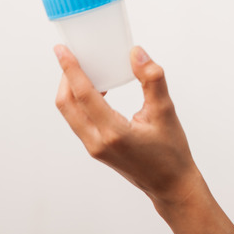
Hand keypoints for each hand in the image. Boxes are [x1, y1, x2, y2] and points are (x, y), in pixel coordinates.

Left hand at [54, 45, 233, 233]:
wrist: (170, 184)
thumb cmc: (171, 152)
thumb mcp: (166, 112)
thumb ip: (152, 79)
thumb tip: (137, 54)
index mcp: (113, 132)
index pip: (83, 94)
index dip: (71, 69)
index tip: (62, 50)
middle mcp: (98, 141)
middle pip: (67, 104)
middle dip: (66, 77)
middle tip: (72, 56)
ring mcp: (94, 147)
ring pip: (70, 113)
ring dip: (72, 90)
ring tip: (85, 71)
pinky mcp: (96, 149)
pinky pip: (79, 120)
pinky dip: (81, 102)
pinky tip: (98, 91)